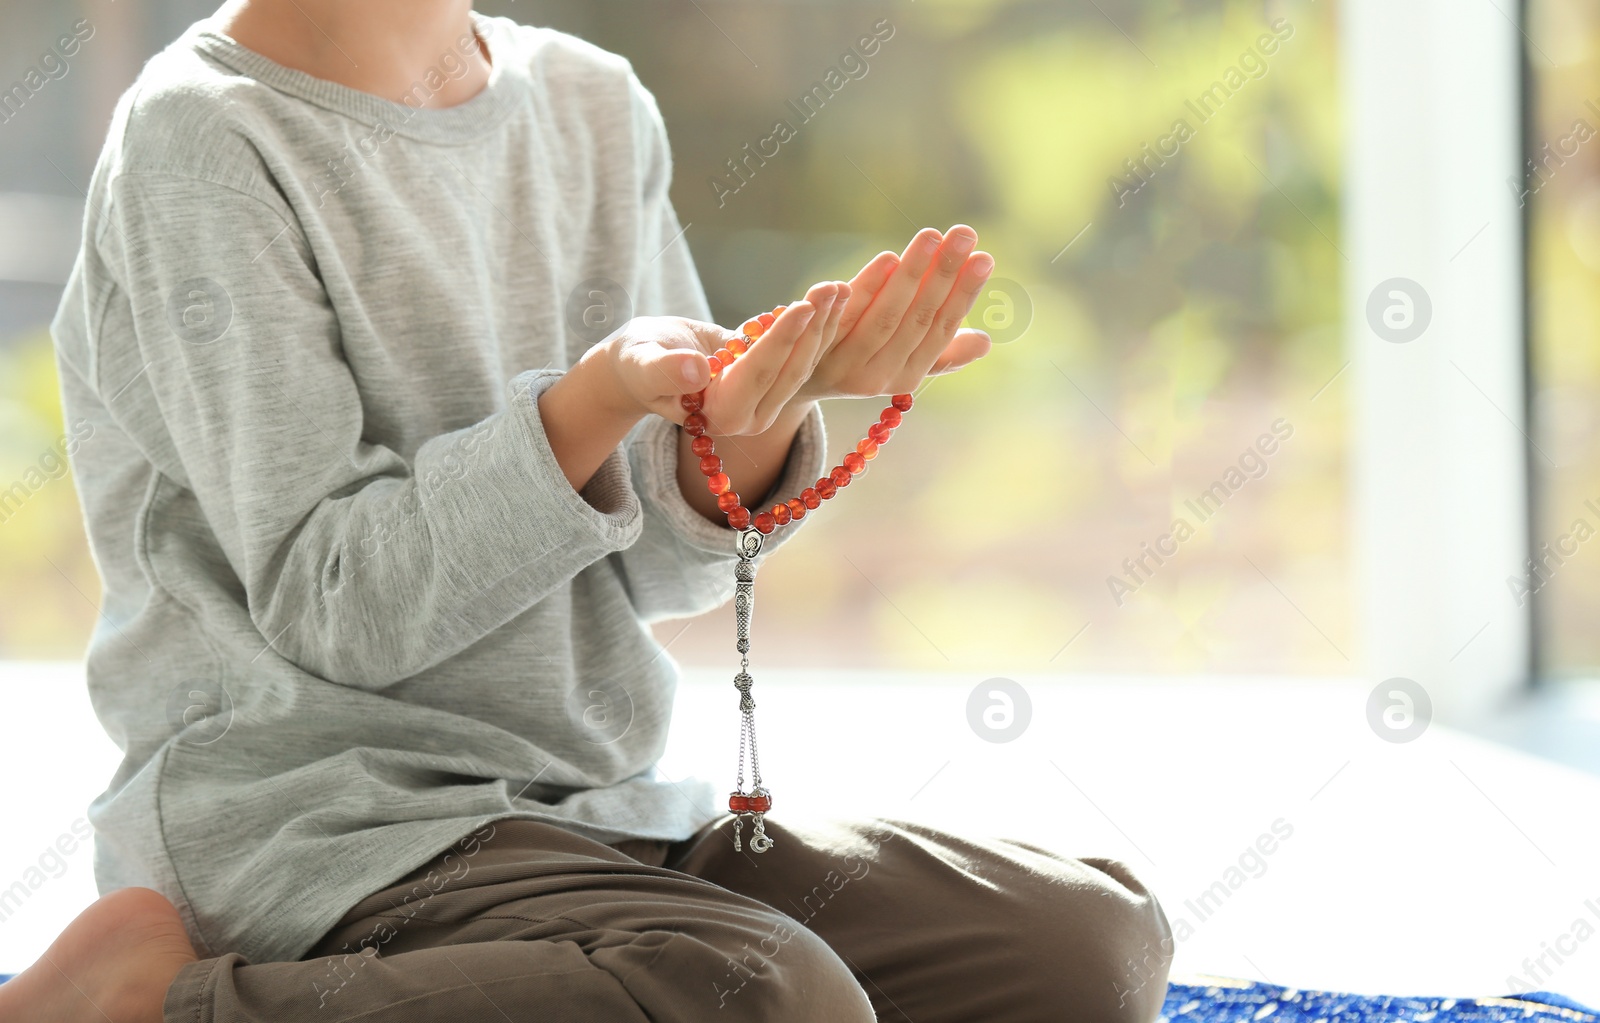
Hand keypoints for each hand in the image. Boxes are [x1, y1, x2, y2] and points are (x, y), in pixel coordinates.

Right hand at [603, 279, 851, 436]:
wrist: (647, 362)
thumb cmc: (638, 362)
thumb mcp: (642, 364)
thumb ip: (665, 372)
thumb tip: (696, 372)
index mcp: (719, 416)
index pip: (757, 375)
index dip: (780, 341)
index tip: (802, 307)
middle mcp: (750, 416)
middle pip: (788, 369)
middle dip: (812, 328)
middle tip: (832, 289)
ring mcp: (765, 401)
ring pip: (802, 361)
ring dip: (823, 324)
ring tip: (838, 287)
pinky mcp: (774, 381)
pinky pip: (801, 350)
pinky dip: (817, 323)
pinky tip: (835, 295)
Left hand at [793, 225, 993, 402]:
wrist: (788, 381)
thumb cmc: (857, 361)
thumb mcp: (900, 361)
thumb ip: (940, 352)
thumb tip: (985, 342)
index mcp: (905, 376)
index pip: (941, 331)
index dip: (964, 295)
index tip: (984, 258)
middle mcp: (876, 375)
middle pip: (916, 321)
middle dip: (943, 276)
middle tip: (965, 233)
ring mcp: (842, 361)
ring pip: (883, 317)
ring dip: (910, 276)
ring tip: (932, 236)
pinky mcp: (811, 343)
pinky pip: (842, 315)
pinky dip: (865, 288)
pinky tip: (886, 258)